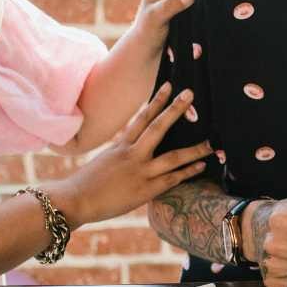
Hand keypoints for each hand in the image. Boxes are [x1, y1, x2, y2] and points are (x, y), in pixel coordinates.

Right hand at [60, 83, 210, 224]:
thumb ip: (119, 156)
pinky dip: (187, 173)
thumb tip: (130, 155)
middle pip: (157, 128)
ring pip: (172, 157)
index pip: (141, 118)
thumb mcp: (103, 163)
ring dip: (194, 149)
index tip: (169, 86)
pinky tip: (201, 166)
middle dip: (175, 110)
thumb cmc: (86, 185)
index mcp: (120, 146)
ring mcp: (139, 172)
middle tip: (190, 94)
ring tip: (212, 142)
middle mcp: (132, 154)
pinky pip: (171, 179)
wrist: (74, 200)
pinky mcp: (144, 190)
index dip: (156, 101)